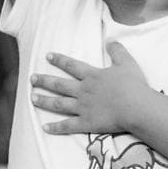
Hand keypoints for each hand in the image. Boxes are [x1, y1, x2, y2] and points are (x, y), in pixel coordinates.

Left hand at [31, 41, 152, 134]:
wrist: (135, 106)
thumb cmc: (133, 85)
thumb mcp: (127, 63)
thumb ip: (117, 51)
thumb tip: (110, 40)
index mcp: (92, 76)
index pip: (71, 65)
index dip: (59, 60)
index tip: (47, 56)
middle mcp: (83, 90)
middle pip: (59, 84)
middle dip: (44, 81)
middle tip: (32, 79)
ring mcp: (83, 107)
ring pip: (59, 104)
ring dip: (44, 101)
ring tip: (32, 98)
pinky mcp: (86, 123)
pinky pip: (68, 126)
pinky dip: (55, 127)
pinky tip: (45, 128)